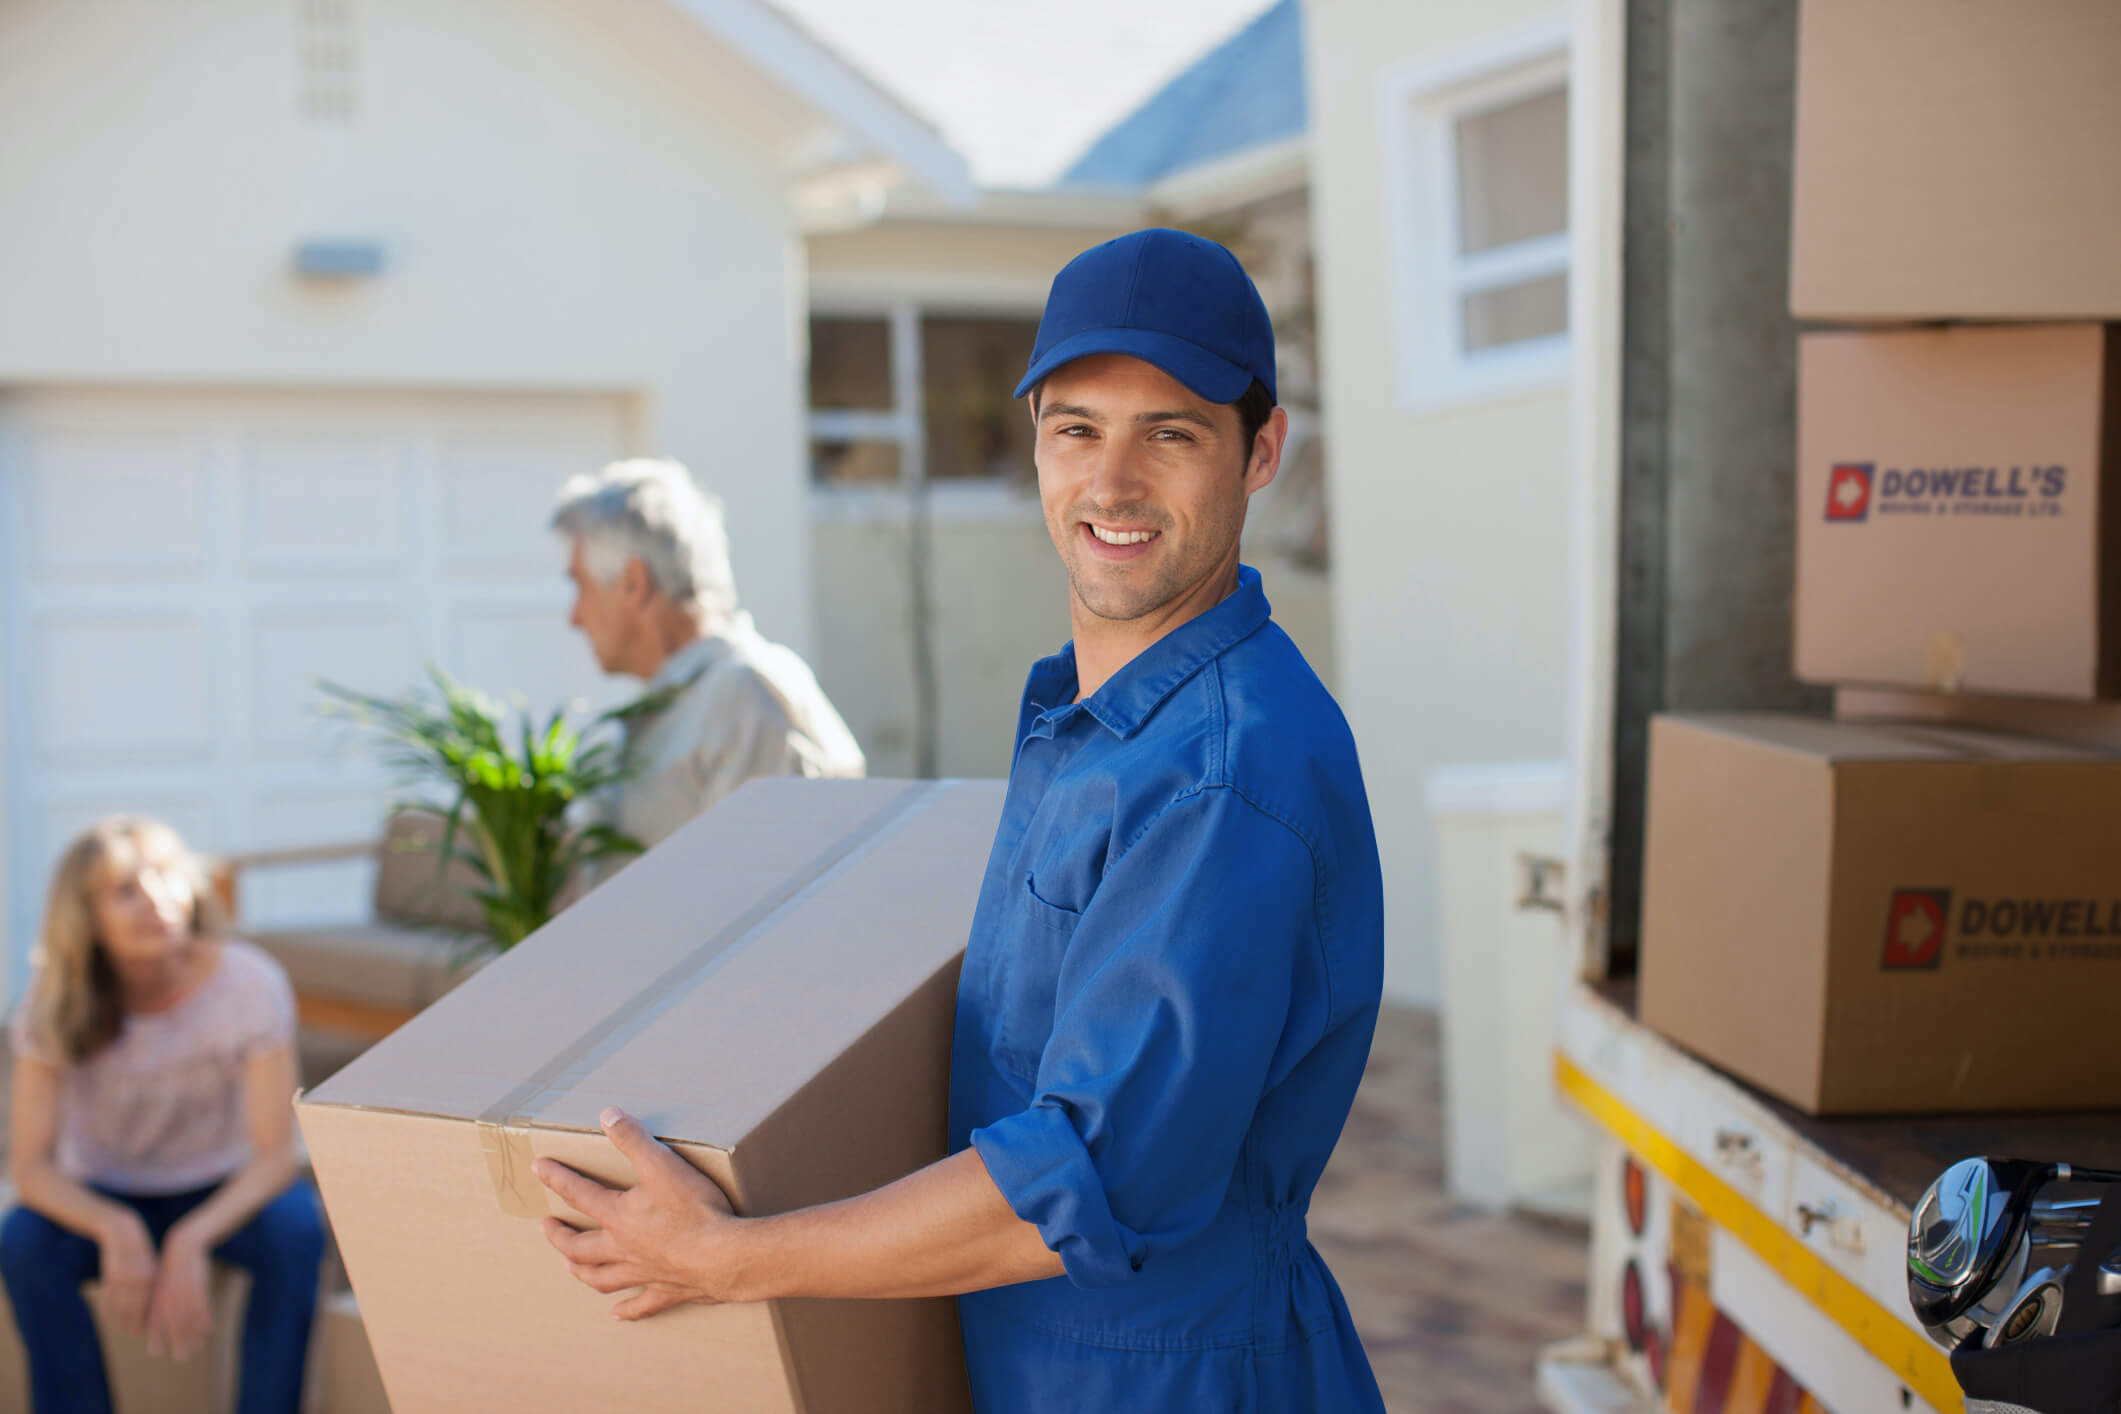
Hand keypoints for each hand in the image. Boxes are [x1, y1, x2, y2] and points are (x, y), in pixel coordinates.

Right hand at [95, 1209, 157, 1337]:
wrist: (120, 1229)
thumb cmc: (136, 1248)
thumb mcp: (147, 1263)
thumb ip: (150, 1281)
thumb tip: (153, 1302)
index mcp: (153, 1276)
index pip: (152, 1304)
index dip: (150, 1318)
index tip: (148, 1330)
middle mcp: (140, 1279)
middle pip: (138, 1308)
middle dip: (137, 1323)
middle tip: (135, 1334)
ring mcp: (124, 1278)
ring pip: (123, 1306)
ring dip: (122, 1320)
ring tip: (123, 1329)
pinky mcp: (110, 1276)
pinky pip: (110, 1298)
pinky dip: (110, 1309)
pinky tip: (110, 1316)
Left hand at [145, 1230, 212, 1360]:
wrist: (185, 1244)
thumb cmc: (171, 1263)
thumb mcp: (161, 1280)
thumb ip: (158, 1299)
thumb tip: (151, 1313)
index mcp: (157, 1296)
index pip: (154, 1321)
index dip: (154, 1337)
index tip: (155, 1351)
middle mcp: (170, 1298)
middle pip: (174, 1325)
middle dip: (178, 1342)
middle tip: (181, 1358)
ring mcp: (186, 1294)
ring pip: (190, 1319)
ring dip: (194, 1335)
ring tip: (198, 1347)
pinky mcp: (199, 1289)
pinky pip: (203, 1308)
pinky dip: (206, 1320)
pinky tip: (209, 1330)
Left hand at [534, 1108, 742, 1320]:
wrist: (724, 1257)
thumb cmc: (694, 1211)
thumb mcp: (663, 1165)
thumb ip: (634, 1139)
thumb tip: (607, 1114)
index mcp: (619, 1216)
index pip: (579, 1194)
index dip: (557, 1178)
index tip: (538, 1168)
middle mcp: (622, 1249)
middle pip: (580, 1246)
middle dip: (560, 1236)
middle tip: (546, 1227)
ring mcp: (642, 1273)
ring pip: (602, 1278)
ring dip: (583, 1272)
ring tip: (571, 1267)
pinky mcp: (666, 1291)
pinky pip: (640, 1305)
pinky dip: (628, 1310)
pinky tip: (618, 1313)